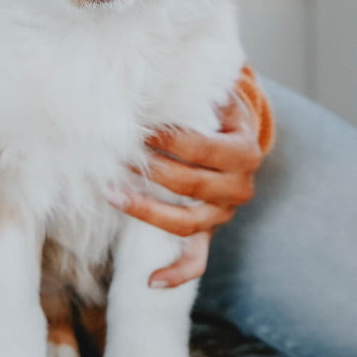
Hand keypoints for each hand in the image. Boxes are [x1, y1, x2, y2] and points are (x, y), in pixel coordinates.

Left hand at [111, 95, 262, 287]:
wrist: (235, 136)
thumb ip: (194, 91)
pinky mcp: (210, 232)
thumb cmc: (215, 112)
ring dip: (146, 211)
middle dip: (150, 170)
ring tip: (112, 194)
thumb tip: (157, 74)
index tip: (139, 128)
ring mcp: (224, 214)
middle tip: (116, 158)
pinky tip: (152, 282)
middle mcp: (239, 187)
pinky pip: (196, 260)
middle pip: (191, 184)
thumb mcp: (214, 97)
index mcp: (245, 151)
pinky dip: (177, 274)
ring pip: (186, 223)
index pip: (202, 148)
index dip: (169, 138)